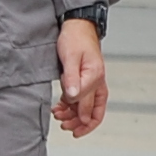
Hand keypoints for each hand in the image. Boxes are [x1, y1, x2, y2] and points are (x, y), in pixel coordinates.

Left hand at [53, 19, 107, 136]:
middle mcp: (96, 82)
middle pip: (92, 111)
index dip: (82, 120)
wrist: (76, 26)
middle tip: (64, 126)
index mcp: (96, 77)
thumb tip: (73, 97)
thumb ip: (72, 78)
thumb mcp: (71, 58)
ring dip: (73, 115)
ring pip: (85, 106)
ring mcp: (90, 82)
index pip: (90, 106)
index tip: (72, 128)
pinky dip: (70, 105)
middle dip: (78, 121)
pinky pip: (79, 98)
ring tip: (59, 116)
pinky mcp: (83, 79)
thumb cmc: (75, 38)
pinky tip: (59, 107)